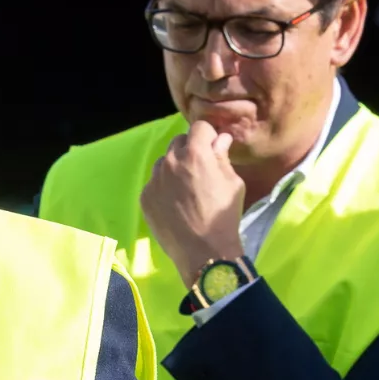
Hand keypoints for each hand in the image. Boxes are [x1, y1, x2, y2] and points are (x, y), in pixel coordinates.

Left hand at [140, 118, 245, 287]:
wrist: (204, 252)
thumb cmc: (224, 216)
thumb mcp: (233, 184)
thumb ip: (222, 157)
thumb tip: (220, 139)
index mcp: (195, 154)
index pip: (199, 127)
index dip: (208, 136)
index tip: (212, 147)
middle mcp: (170, 161)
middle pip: (178, 142)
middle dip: (190, 149)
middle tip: (199, 170)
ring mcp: (154, 180)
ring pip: (164, 162)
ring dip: (174, 167)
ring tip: (185, 189)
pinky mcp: (145, 198)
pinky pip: (154, 183)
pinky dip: (163, 187)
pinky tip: (174, 204)